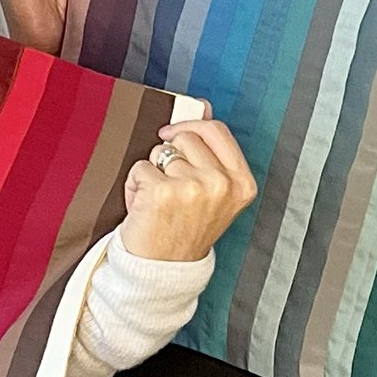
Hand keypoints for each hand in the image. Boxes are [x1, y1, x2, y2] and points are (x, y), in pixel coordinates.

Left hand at [119, 114, 257, 263]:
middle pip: (186, 137)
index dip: (192, 128)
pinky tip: (144, 210)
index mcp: (241, 183)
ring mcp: (194, 187)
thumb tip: (205, 105)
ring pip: (160, 152)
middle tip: (170, 190)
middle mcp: (222, 184)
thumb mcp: (211, 191)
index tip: (174, 138)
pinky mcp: (163, 192)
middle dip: (170, 156)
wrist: (162, 271)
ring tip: (158, 203)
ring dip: (152, 174)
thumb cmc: (184, 230)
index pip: (216, 130)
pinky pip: (140, 167)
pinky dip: (135, 186)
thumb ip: (211, 148)